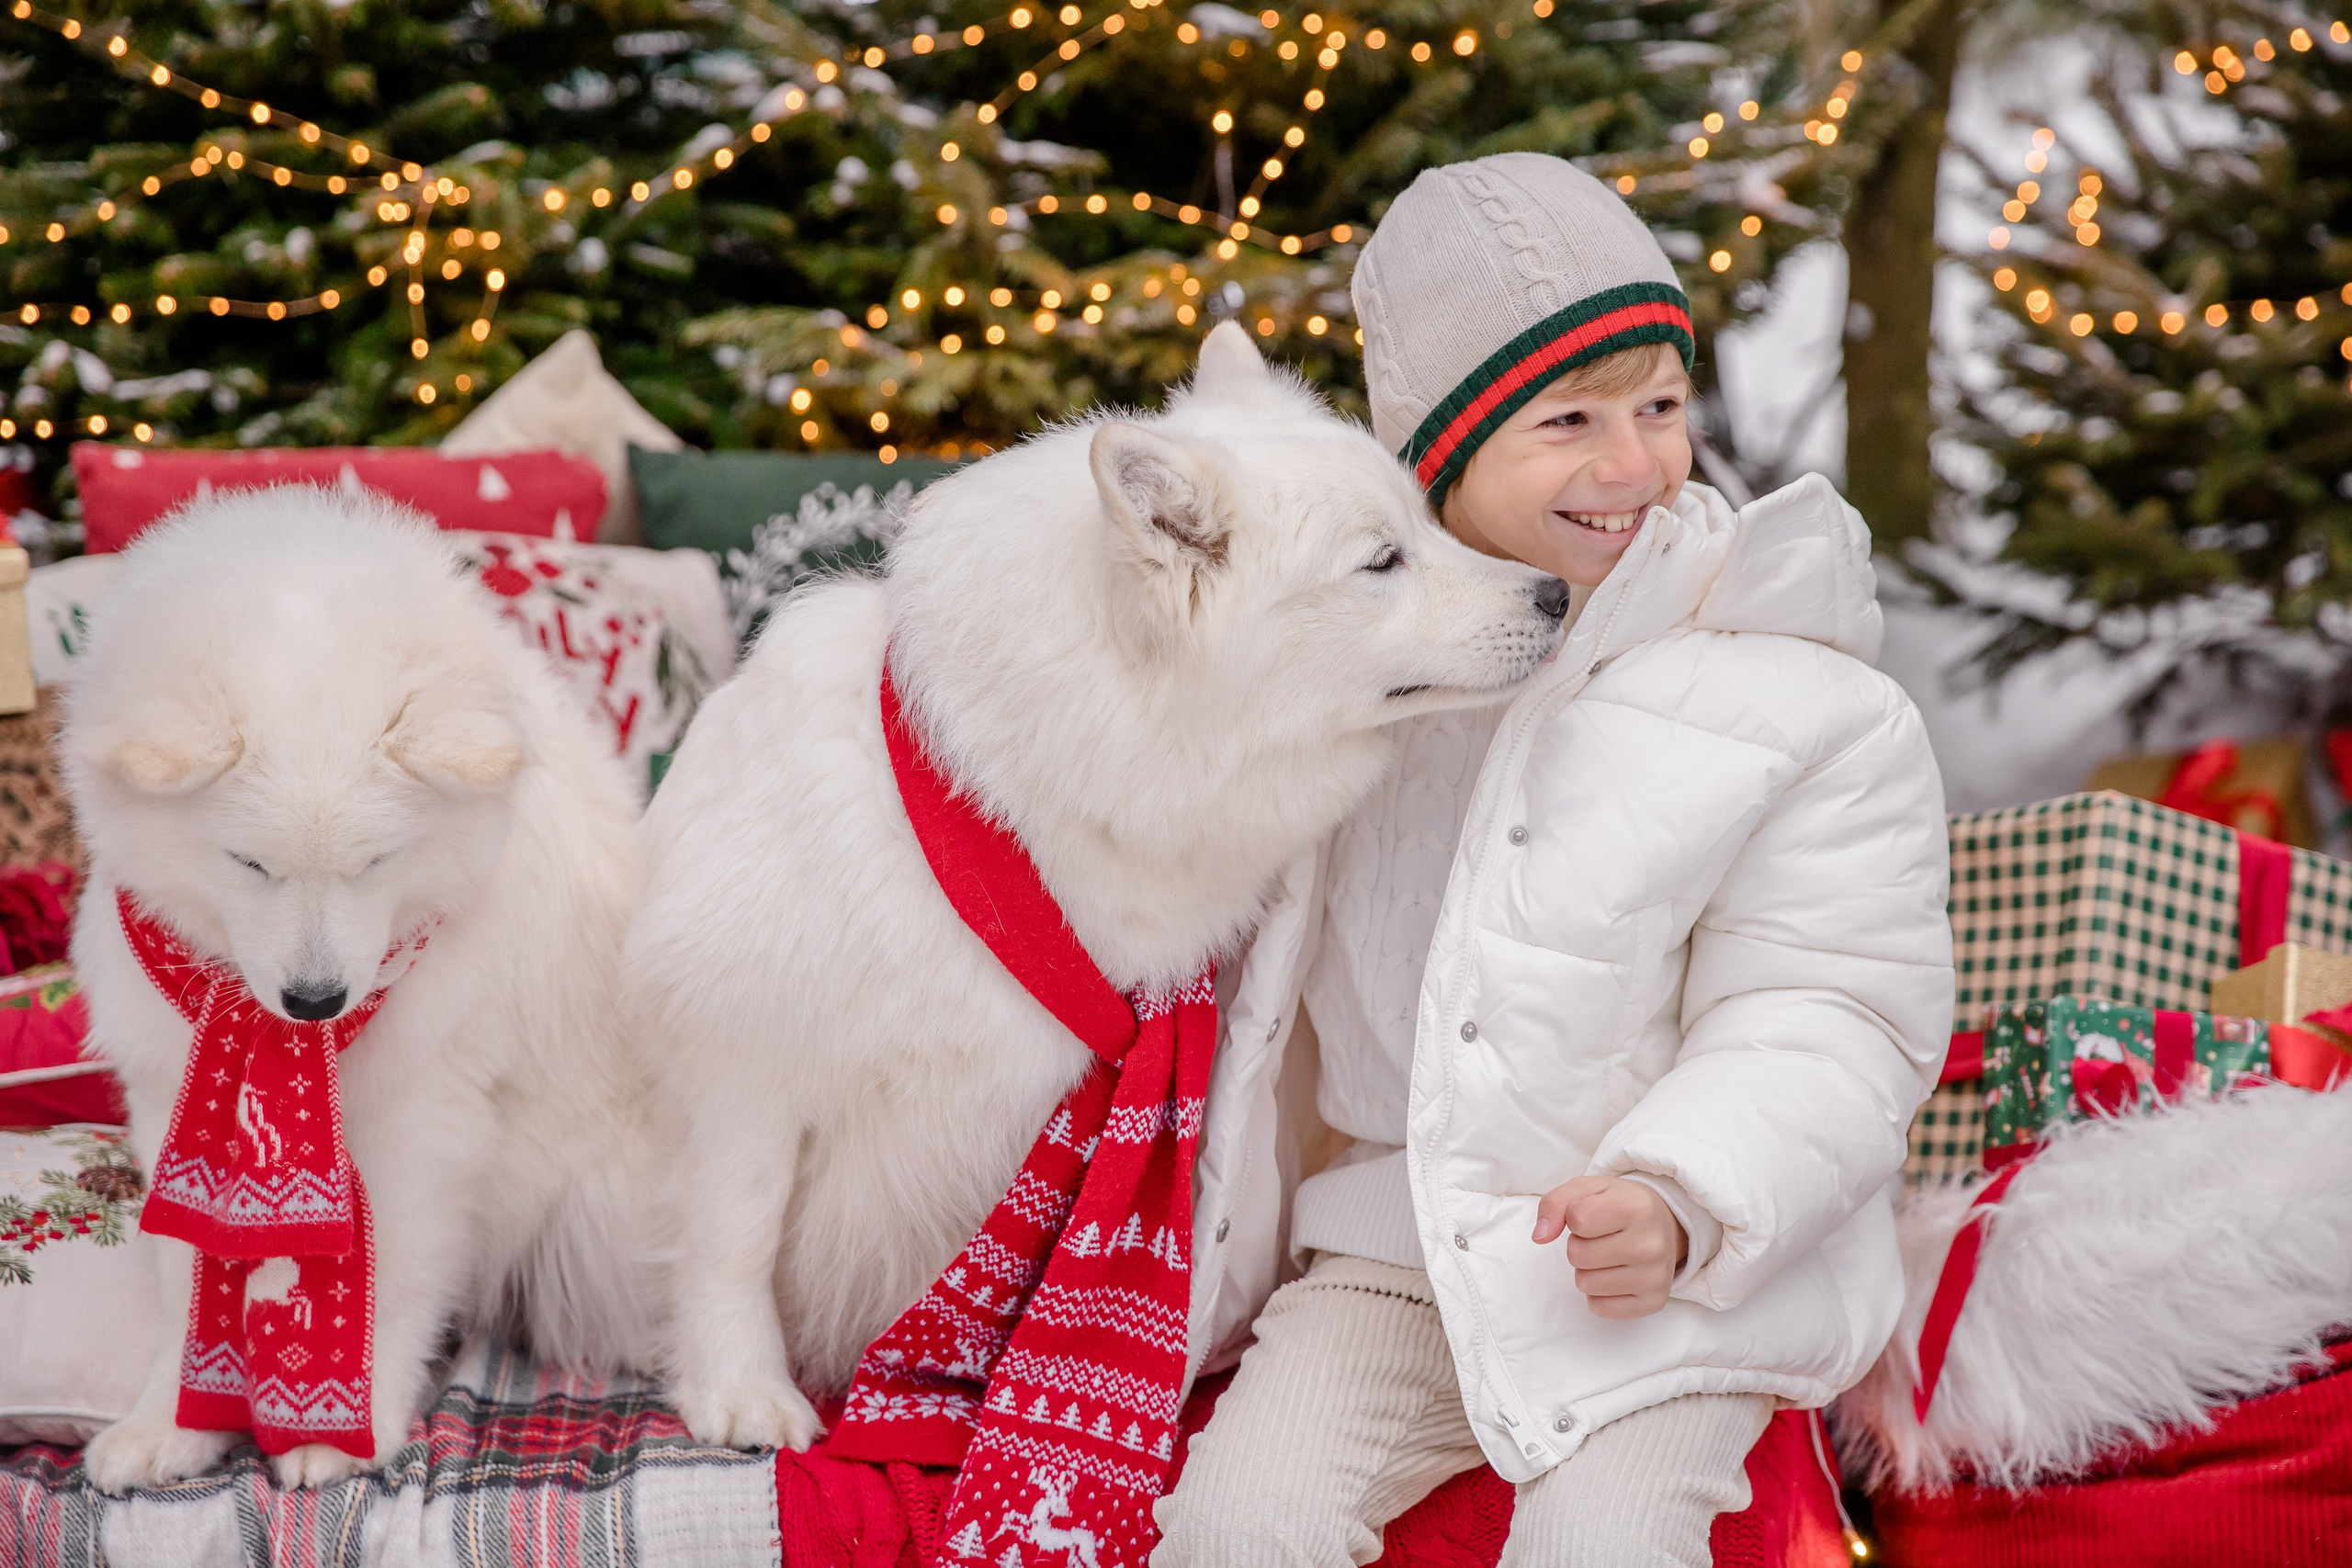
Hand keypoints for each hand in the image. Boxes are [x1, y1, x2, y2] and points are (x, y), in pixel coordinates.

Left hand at [1532, 1175, 1686, 1319]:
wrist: (1666, 1225)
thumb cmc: (1618, 1205)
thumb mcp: (1586, 1189)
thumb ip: (1555, 1203)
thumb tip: (1539, 1237)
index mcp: (1637, 1207)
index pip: (1577, 1220)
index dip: (1574, 1218)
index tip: (1591, 1214)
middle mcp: (1652, 1243)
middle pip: (1578, 1255)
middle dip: (1579, 1246)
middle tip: (1600, 1237)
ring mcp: (1655, 1276)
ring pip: (1585, 1284)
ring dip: (1587, 1270)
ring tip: (1609, 1255)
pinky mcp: (1653, 1302)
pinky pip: (1599, 1307)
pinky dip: (1599, 1293)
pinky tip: (1617, 1275)